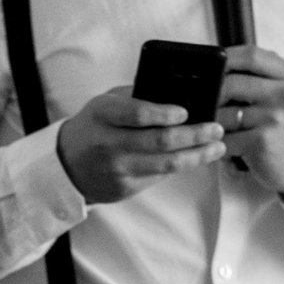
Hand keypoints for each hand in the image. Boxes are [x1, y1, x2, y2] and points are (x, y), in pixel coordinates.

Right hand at [56, 87, 224, 204]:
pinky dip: (180, 166)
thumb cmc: (94, 125)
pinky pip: (159, 177)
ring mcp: (117, 169)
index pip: (137, 114)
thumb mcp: (106, 103)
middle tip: (215, 129)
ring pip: (166, 165)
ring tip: (216, 147)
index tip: (185, 112)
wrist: (66, 165)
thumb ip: (137, 97)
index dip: (164, 114)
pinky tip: (195, 157)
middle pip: (160, 142)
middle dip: (194, 135)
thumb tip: (180, 94)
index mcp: (103, 115)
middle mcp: (109, 144)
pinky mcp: (125, 188)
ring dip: (197, 156)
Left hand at [217, 44, 283, 199]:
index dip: (226, 58)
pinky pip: (226, 138)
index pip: (251, 56)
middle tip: (206, 104)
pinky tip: (224, 146)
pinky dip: (219, 144)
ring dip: (212, 123)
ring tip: (215, 128)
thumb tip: (227, 64)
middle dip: (212, 95)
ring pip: (224, 113)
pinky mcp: (262, 142)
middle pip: (231, 83)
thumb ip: (267, 77)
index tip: (212, 65)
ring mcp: (274, 118)